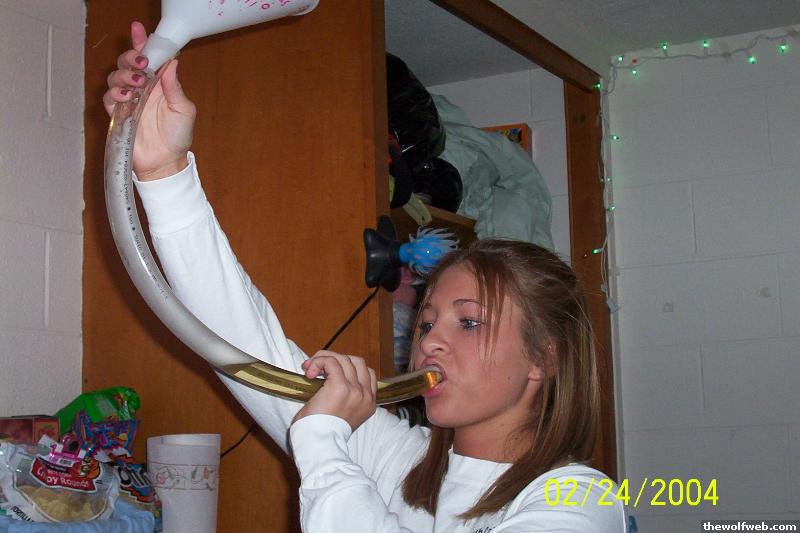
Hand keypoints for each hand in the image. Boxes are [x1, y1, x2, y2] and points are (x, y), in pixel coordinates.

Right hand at [103, 21, 195, 180]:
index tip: (139, 29)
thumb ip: (174, 87)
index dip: (142, 43)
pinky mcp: (118, 114)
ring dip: (124, 75)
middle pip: (128, 64)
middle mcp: (142, 89)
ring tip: (136, 83)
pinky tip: (126, 96)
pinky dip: (115, 93)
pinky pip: (109, 97)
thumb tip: (172, 62)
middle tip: (141, 63)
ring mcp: (129, 101)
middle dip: (131, 58)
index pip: (149, 58)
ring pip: (116, 77)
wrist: (165, 162)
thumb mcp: (184, 110)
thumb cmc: (177, 137)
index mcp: (159, 84)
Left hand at [294, 350, 376, 431]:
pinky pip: (331, 362)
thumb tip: (329, 379)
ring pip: (344, 359)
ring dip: (325, 358)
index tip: (330, 373)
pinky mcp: (340, 387)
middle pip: (357, 361)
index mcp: (369, 403)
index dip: (348, 367)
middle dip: (337, 359)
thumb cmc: (323, 434)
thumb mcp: (343, 416)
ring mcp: (355, 390)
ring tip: (310, 369)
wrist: (319, 445)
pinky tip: (309, 372)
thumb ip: (346, 399)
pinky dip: (319, 361)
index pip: (367, 373)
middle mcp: (365, 396)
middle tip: (317, 367)